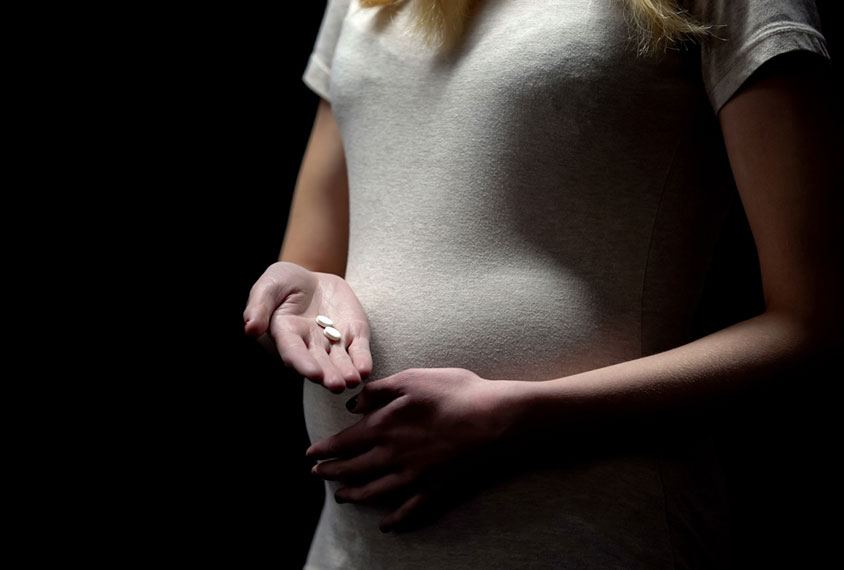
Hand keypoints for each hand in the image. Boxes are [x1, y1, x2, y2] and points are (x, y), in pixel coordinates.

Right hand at [243, 261, 372, 392]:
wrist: (312, 279)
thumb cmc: (284, 282)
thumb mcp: (268, 286)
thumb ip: (259, 306)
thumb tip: (250, 328)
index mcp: (286, 335)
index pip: (294, 352)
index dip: (303, 363)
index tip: (313, 373)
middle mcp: (310, 344)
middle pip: (319, 362)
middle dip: (328, 374)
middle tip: (336, 384)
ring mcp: (333, 341)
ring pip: (341, 361)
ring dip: (347, 372)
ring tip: (352, 380)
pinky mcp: (353, 334)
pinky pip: (358, 350)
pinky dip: (362, 360)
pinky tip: (365, 369)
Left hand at [306, 368, 518, 531]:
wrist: (494, 419)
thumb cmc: (455, 392)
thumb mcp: (412, 378)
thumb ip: (378, 391)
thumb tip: (352, 404)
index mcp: (384, 426)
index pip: (344, 442)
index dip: (324, 450)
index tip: (310, 455)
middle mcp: (392, 456)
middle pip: (353, 469)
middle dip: (332, 473)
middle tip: (317, 475)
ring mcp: (413, 476)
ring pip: (374, 492)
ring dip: (354, 496)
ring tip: (341, 498)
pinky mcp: (434, 489)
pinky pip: (409, 511)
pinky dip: (394, 520)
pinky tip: (386, 526)